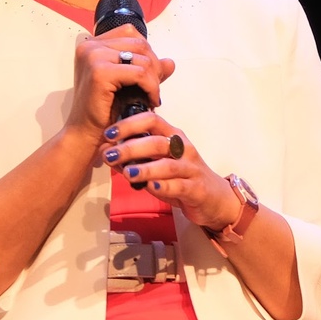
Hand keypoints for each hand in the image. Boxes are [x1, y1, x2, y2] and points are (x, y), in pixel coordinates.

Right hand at [66, 25, 175, 135]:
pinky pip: (139, 73)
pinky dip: (151, 87)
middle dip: (154, 67)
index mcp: (92, 45)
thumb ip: (146, 71)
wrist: (86, 134)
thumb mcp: (128, 85)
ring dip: (154, 79)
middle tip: (155, 88)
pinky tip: (151, 100)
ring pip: (142, 58)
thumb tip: (169, 62)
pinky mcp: (100, 72)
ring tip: (152, 96)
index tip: (150, 75)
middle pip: (139, 43)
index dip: (147, 53)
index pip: (131, 33)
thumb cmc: (103, 111)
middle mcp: (89, 46)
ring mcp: (93, 57)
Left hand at [100, 113, 237, 232]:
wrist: (214, 199)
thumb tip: (106, 151)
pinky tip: (150, 186)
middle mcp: (183, 149)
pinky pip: (179, 186)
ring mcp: (191, 169)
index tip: (109, 134)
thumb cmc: (182, 178)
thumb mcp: (158, 164)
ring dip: (145, 168)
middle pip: (156, 143)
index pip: (152, 120)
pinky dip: (163, 186)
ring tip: (127, 173)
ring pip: (168, 165)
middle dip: (131, 148)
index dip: (129, 124)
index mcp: (172, 136)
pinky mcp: (196, 189)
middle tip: (110, 155)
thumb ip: (135, 157)